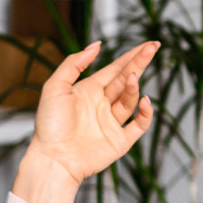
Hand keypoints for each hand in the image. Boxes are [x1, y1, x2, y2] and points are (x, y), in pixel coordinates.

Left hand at [12, 41, 158, 202]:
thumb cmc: (49, 125)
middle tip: (154, 47)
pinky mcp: (119, 141)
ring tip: (132, 77)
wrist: (52, 158)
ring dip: (133, 86)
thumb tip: (96, 45)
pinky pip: (139, 124)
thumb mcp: (55, 86)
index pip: (115, 69)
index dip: (131, 56)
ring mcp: (112, 123)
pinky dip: (145, 113)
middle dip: (140, 62)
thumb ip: (74, 63)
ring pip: (130, 100)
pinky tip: (144, 101)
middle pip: (126, 79)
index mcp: (89, 91)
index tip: (148, 44)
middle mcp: (102, 105)